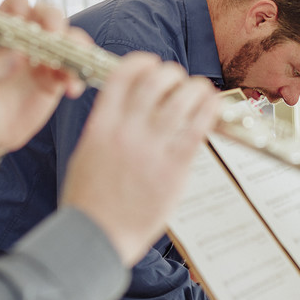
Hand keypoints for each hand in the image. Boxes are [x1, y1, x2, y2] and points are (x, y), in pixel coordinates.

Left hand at [0, 0, 88, 156]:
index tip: (25, 22)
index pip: (15, 5)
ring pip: (69, 39)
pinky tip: (73, 91)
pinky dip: (79, 76)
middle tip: (56, 38)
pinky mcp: (56, 79)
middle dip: (56, 22)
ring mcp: (44, 58)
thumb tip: (18, 51)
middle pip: (48, 15)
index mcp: (1, 34)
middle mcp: (26, 40)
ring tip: (71, 69)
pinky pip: (75, 69)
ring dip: (76, 48)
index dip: (22, 7)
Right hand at [60, 53, 219, 264]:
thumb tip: (128, 110)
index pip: (123, 76)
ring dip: (196, 89)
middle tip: (179, 82)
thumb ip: (107, 128)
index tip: (152, 64)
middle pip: (156, 81)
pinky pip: (197, 128)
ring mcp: (151, 149)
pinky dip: (209, 110)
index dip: (142, 62)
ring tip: (201, 92)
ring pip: (182, 99)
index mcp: (101, 126)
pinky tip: (212, 107)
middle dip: (172, 74)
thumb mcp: (86, 154)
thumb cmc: (89, 201)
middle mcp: (126, 131)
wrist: (96, 237)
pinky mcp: (174, 168)